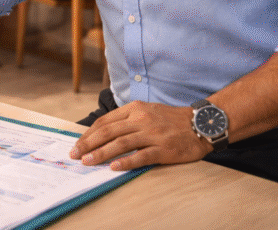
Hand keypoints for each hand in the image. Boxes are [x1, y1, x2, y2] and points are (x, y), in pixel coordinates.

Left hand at [70, 101, 211, 170]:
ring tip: (87, 161)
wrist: (201, 123)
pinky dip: (126, 162)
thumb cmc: (171, 119)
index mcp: (134, 109)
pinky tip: (114, 168)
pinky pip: (141, 156)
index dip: (89, 133)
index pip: (105, 121)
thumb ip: (127, 119)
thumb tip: (103, 132)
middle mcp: (141, 119)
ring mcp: (152, 134)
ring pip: (120, 143)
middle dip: (88, 144)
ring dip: (101, 153)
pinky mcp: (163, 149)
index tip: (78, 143)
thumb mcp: (147, 110)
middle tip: (75, 154)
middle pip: (108, 132)